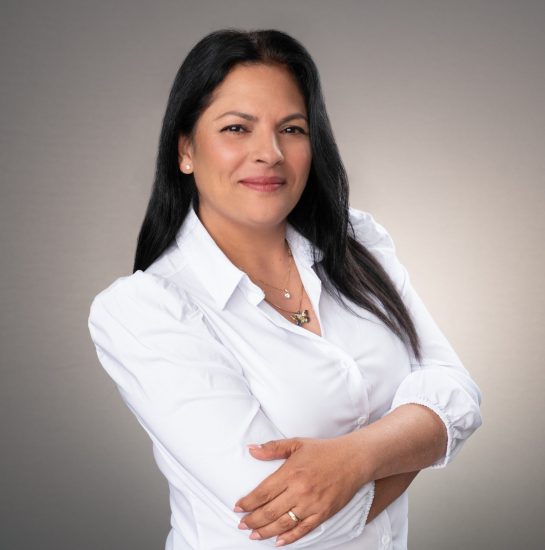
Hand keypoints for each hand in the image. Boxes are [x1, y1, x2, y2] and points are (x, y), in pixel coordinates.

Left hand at [233, 436, 368, 545]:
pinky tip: (278, 541)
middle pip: (269, 511)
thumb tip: (251, 449)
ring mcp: (311, 504)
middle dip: (252, 520)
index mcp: (290, 473)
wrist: (353, 460)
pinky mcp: (323, 514)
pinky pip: (302, 530)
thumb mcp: (296, 443)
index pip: (263, 493)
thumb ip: (272, 448)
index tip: (238, 508)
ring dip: (265, 532)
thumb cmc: (323, 450)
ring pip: (283, 524)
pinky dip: (289, 538)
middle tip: (242, 524)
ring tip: (254, 535)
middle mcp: (299, 491)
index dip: (248, 503)